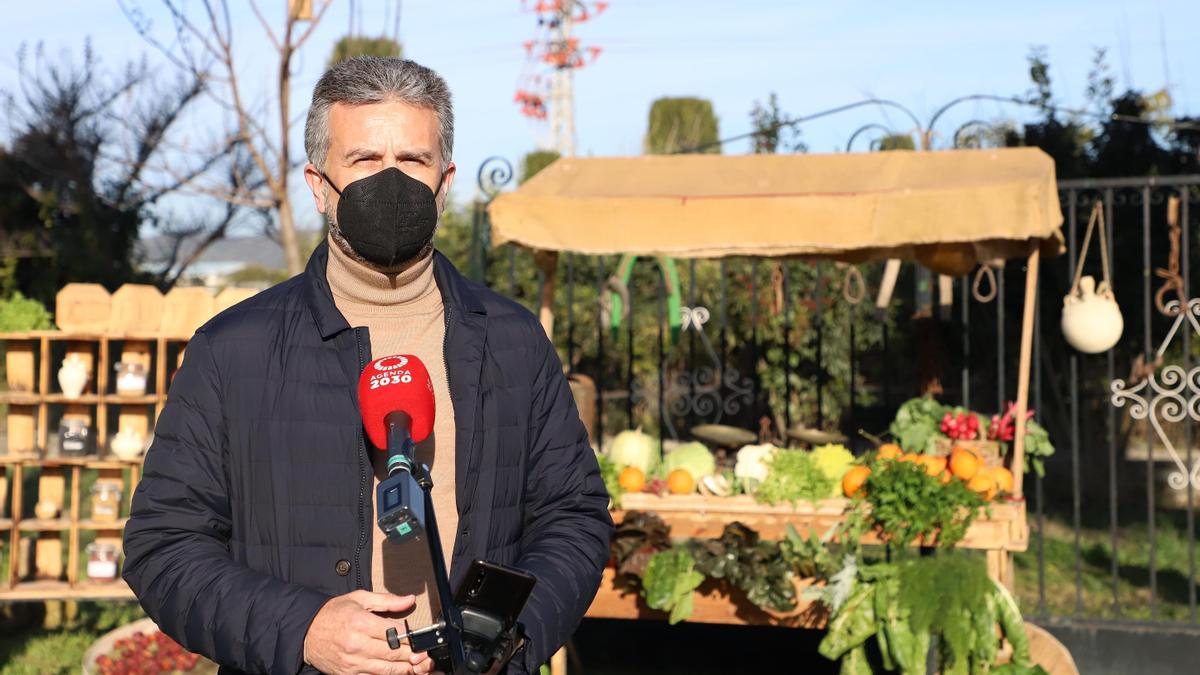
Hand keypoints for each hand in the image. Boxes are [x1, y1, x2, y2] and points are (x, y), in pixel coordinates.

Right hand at [303, 590, 436, 674]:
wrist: (306, 631)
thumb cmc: (333, 613)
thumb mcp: (359, 598)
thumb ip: (387, 600)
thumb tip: (409, 599)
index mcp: (361, 623)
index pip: (395, 633)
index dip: (411, 638)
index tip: (420, 639)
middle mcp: (357, 644)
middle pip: (393, 653)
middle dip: (412, 655)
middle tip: (424, 655)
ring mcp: (352, 662)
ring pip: (386, 669)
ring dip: (404, 669)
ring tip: (417, 666)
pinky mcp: (348, 674)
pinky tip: (397, 672)